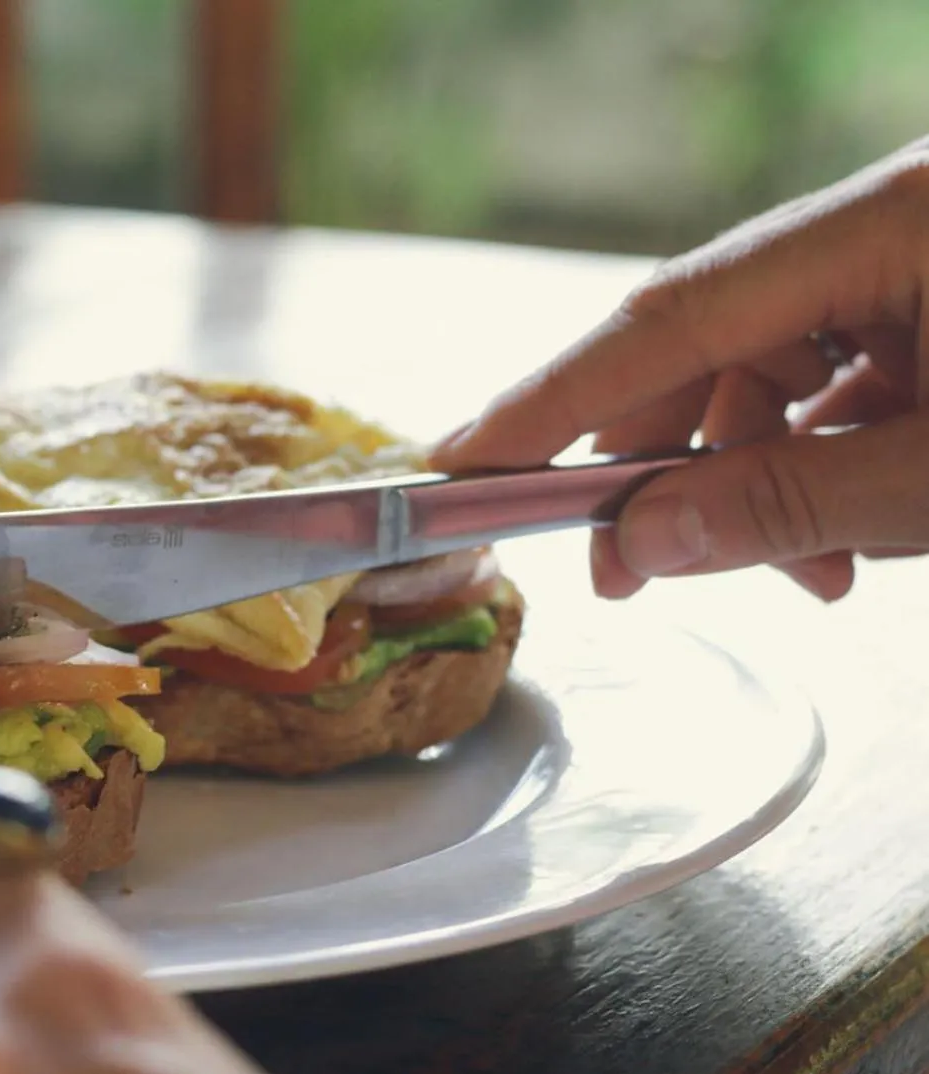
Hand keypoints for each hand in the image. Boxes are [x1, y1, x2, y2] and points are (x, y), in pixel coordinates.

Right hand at [429, 137, 928, 600]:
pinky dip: (819, 462)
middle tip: (619, 569)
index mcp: (889, 220)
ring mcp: (907, 262)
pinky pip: (835, 383)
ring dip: (761, 480)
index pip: (674, 314)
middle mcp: (881, 224)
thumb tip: (645, 541)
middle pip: (711, 344)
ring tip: (810, 574)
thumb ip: (793, 503)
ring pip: (771, 375)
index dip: (561, 396)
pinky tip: (845, 537)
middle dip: (668, 467)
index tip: (467, 460)